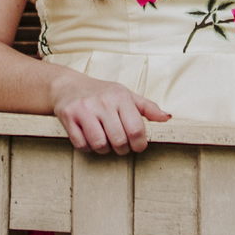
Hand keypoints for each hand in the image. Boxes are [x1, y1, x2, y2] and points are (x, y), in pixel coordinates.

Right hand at [49, 71, 169, 154]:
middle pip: (119, 140)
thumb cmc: (102, 93)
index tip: (138, 146)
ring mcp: (84, 109)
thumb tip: (166, 117)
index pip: (136, 129)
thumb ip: (147, 107)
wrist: (67, 85)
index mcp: (120, 97)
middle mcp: (103, 102)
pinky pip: (82, 144)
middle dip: (122, 149)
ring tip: (105, 141)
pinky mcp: (68, 117)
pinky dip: (87, 147)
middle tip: (121, 146)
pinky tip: (89, 138)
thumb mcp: (126, 95)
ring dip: (104, 149)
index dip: (140, 144)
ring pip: (100, 144)